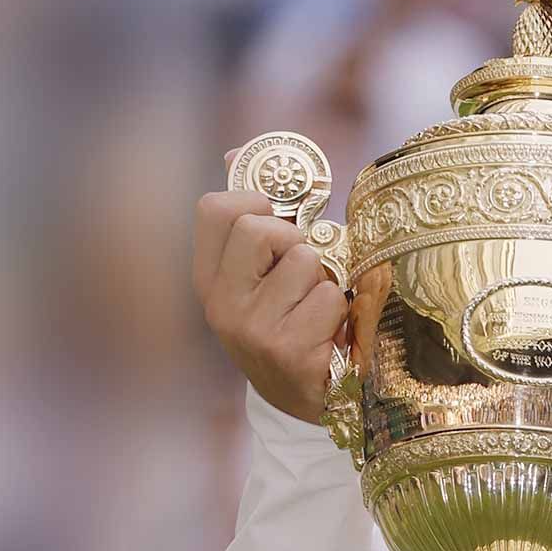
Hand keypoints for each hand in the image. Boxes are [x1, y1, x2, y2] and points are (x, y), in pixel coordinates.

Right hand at [192, 150, 347, 423]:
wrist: (305, 398)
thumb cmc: (291, 319)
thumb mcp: (263, 272)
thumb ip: (256, 215)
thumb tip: (235, 152)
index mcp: (210, 277)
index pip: (215, 208)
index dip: (256, 201)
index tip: (278, 221)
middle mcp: (221, 303)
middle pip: (261, 228)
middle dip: (297, 240)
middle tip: (304, 272)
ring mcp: (251, 330)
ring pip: (306, 261)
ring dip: (326, 280)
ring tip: (319, 308)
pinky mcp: (287, 351)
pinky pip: (330, 297)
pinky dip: (341, 310)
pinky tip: (330, 333)